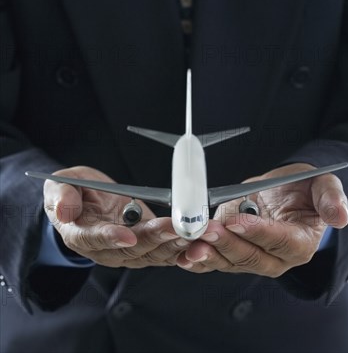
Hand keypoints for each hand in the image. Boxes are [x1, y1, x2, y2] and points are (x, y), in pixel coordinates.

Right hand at [44, 166, 188, 267]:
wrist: (83, 202)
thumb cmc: (72, 193)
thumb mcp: (59, 187)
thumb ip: (62, 196)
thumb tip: (63, 210)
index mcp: (81, 234)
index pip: (95, 239)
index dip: (112, 238)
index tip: (128, 235)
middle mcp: (105, 248)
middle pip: (132, 248)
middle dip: (156, 238)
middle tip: (176, 228)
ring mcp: (127, 249)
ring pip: (151, 252)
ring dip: (173, 243)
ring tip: (191, 232)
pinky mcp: (145, 244)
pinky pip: (162, 250)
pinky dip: (180, 247)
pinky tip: (196, 240)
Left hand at [176, 163, 347, 275]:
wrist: (286, 193)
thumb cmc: (305, 189)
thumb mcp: (323, 186)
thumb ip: (330, 199)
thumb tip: (339, 217)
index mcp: (299, 243)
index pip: (278, 242)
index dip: (258, 233)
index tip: (238, 221)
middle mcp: (275, 257)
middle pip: (250, 256)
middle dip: (226, 243)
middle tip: (206, 229)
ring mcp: (252, 256)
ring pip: (229, 261)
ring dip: (208, 253)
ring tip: (190, 243)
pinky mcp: (232, 251)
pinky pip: (216, 259)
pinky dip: (198, 259)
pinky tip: (183, 254)